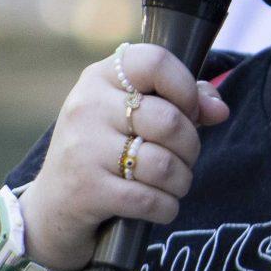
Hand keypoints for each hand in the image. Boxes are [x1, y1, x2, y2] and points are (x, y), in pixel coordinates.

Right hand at [17, 44, 230, 270]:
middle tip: (182, 157)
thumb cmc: (103, 154)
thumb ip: (180, 103)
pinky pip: (150, 200)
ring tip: (173, 184)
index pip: (155, 61)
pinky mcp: (86, 190)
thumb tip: (219, 109)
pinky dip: (166, 208)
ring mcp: (83, 148)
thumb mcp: (131, 118)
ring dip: (181, 181)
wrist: (51, 209)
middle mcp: (87, 106)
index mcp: (99, 78)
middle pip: (170, 120)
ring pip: (164, 164)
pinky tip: (160, 206)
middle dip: (191, 146)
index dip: (186, 88)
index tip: (189, 111)